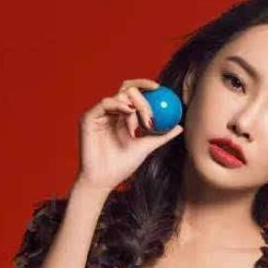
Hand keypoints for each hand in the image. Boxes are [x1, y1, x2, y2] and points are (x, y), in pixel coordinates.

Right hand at [76, 77, 183, 192]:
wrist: (104, 180)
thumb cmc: (122, 166)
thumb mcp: (146, 148)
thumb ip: (160, 136)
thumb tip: (179, 126)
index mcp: (123, 117)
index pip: (133, 94)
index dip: (145, 87)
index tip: (160, 89)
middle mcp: (111, 112)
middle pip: (126, 91)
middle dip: (143, 99)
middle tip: (153, 113)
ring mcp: (99, 114)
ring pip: (118, 96)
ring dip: (135, 105)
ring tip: (145, 123)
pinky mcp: (89, 118)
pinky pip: (105, 103)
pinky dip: (118, 104)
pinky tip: (130, 112)